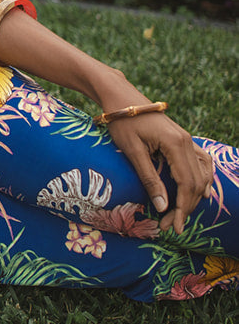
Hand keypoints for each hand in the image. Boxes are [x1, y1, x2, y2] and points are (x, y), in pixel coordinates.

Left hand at [105, 114, 213, 233]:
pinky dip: (202, 178)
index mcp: (175, 144)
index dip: (182, 208)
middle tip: (170, 225)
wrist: (121, 97)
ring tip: (180, 213)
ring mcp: (187, 139)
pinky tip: (201, 191)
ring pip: (201, 174)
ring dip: (193, 196)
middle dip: (185, 207)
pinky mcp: (182, 138)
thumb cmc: (123, 122)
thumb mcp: (133, 151)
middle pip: (196, 182)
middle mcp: (186, 141)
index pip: (186, 184)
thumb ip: (149, 179)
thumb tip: (163, 207)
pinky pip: (200, 161)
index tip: (174, 227)